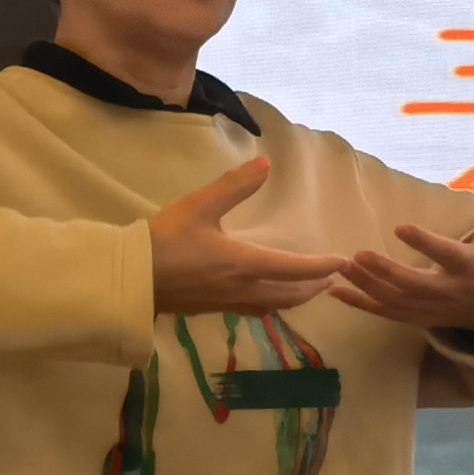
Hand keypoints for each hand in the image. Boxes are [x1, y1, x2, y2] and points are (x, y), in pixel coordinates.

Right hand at [146, 159, 343, 316]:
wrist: (131, 278)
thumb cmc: (165, 240)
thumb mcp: (200, 206)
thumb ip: (234, 186)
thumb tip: (266, 165)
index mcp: (244, 264)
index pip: (294, 269)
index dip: (321, 266)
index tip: (342, 262)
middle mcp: (242, 289)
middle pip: (290, 294)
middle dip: (314, 287)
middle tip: (331, 278)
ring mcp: (227, 303)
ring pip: (272, 305)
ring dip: (294, 298)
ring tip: (306, 289)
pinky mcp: (212, 309)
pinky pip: (253, 309)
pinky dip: (271, 303)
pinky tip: (265, 297)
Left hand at [332, 171, 473, 333]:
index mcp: (471, 268)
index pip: (447, 254)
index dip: (425, 243)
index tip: (401, 228)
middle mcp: (450, 292)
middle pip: (415, 285)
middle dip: (387, 272)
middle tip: (360, 254)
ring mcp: (432, 309)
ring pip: (396, 301)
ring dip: (368, 286)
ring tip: (344, 266)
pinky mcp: (417, 319)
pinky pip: (386, 313)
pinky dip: (360, 304)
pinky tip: (335, 291)